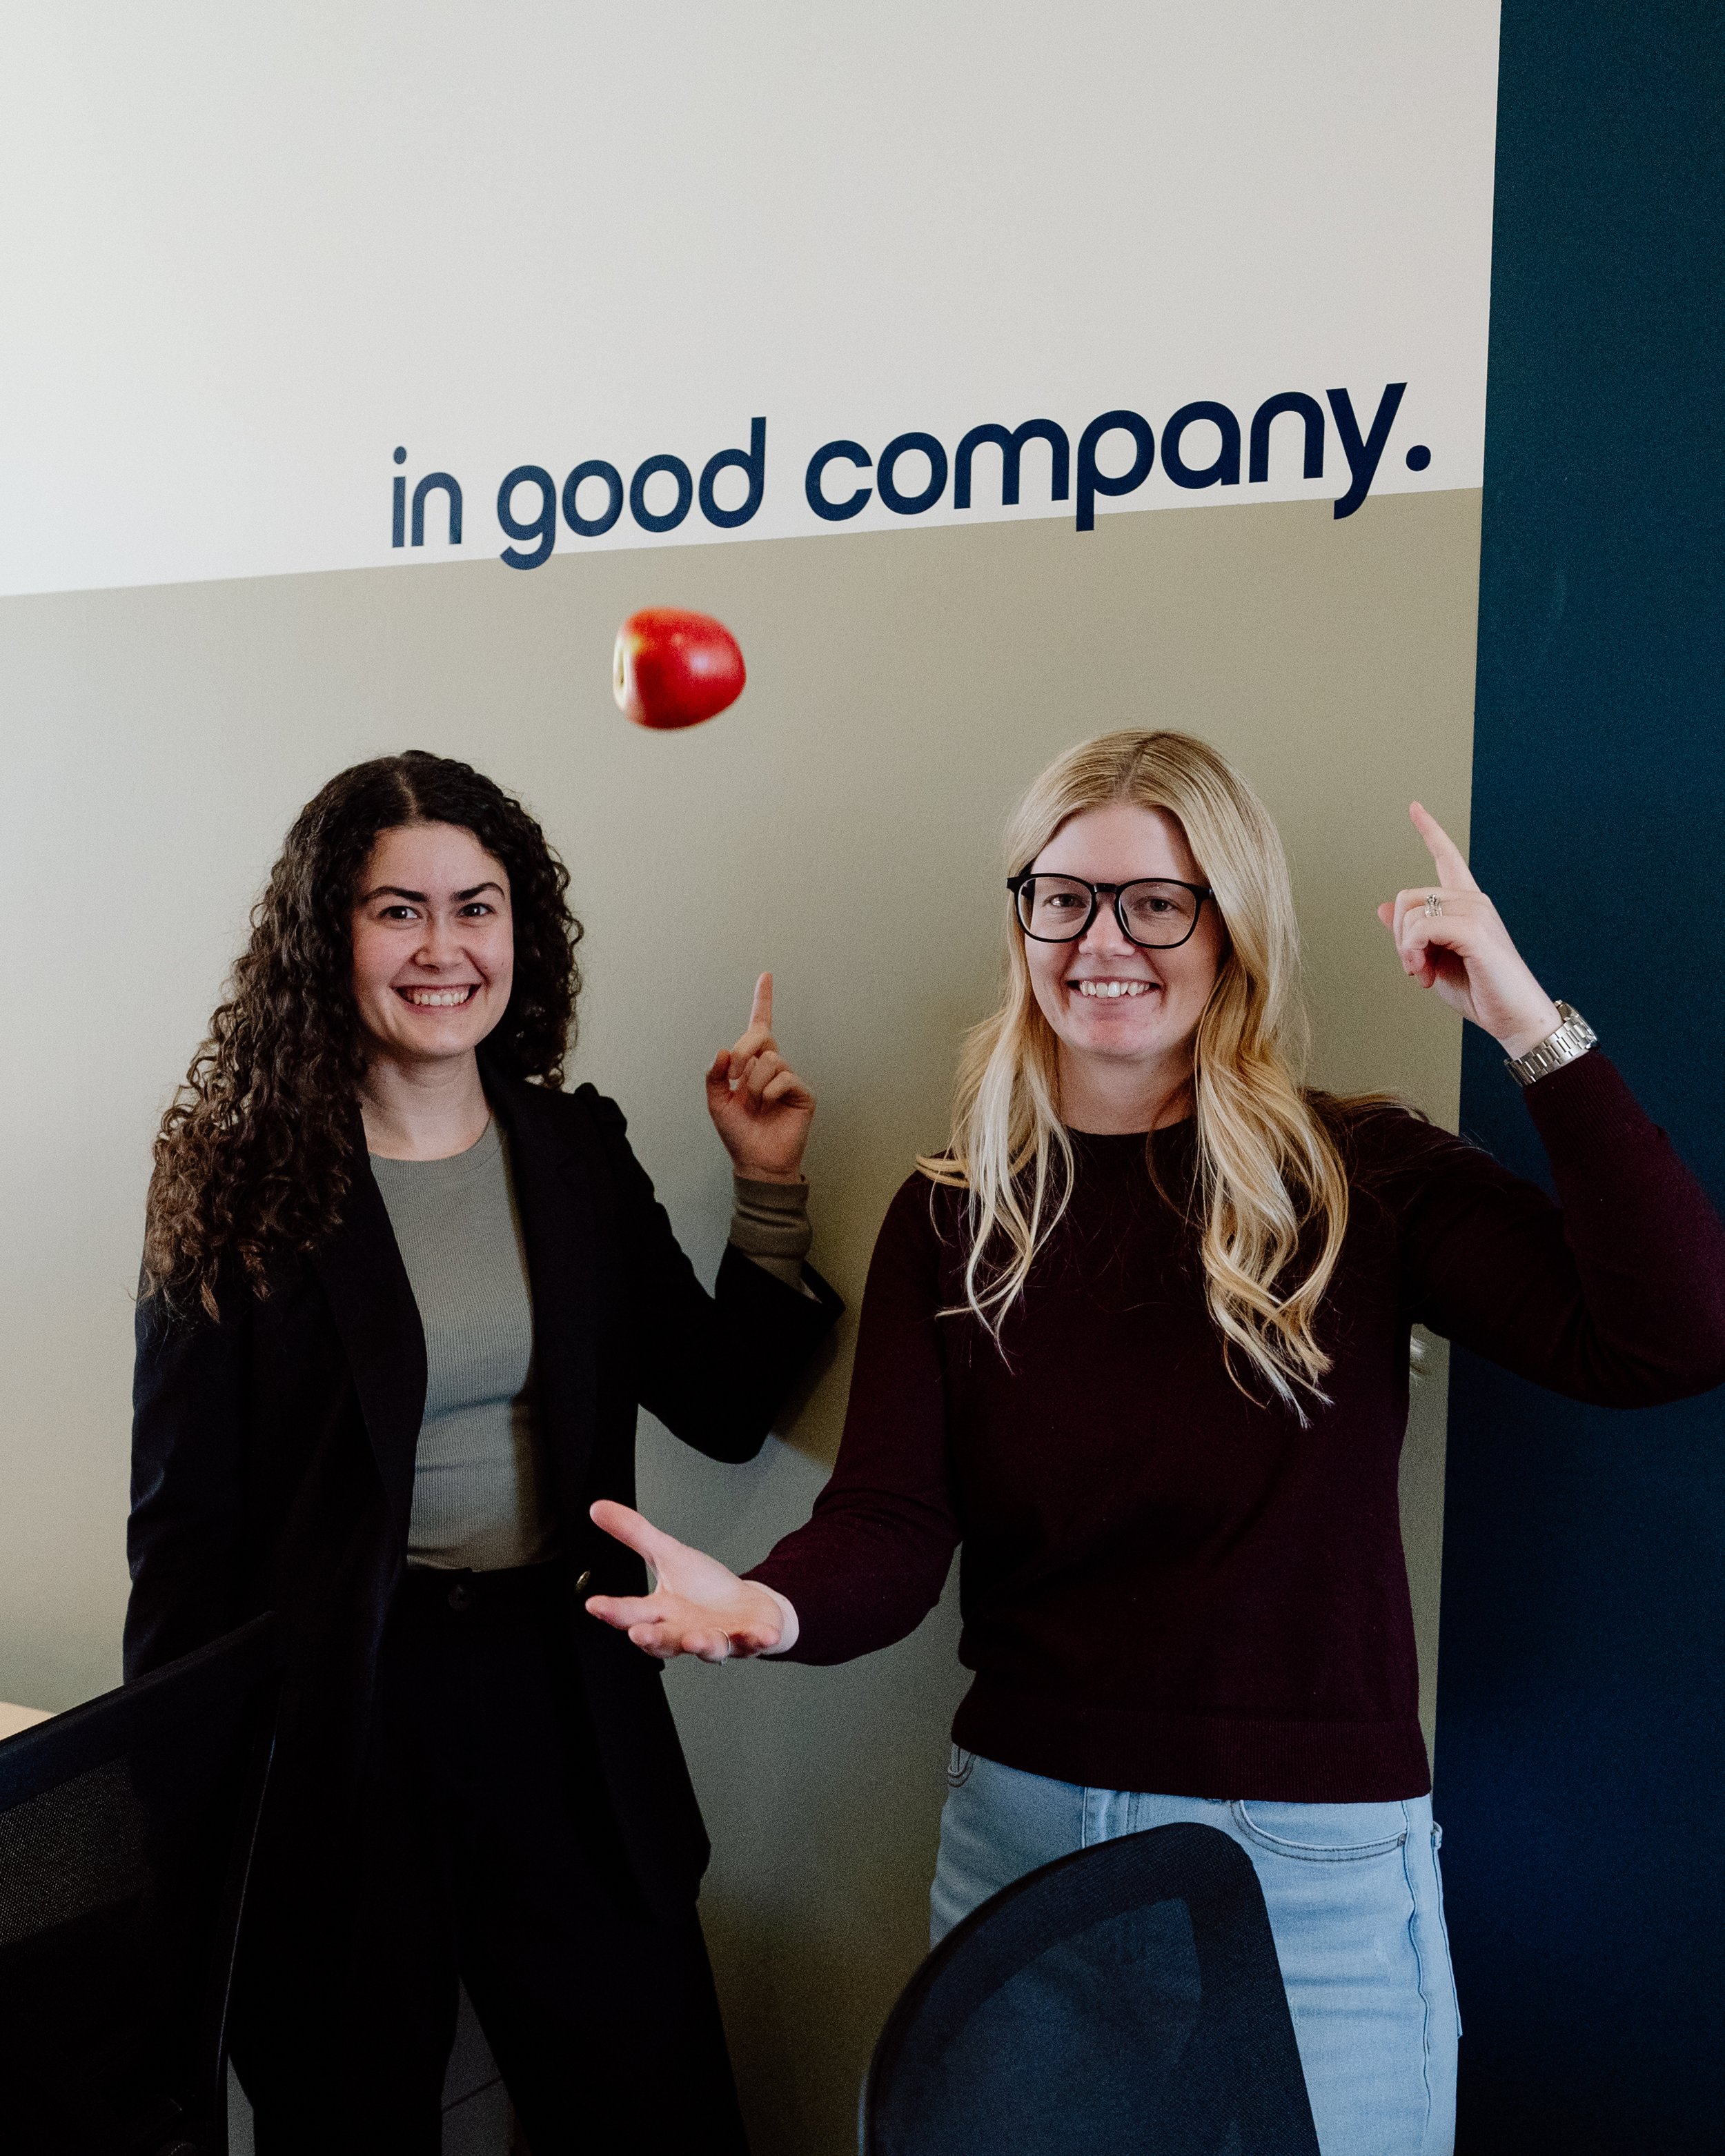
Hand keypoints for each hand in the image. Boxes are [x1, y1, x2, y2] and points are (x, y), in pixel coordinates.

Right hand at [584, 1501, 797, 1659]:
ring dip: (702, 1644)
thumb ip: (634, 1534)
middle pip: (664, 1639)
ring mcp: (718, 1638)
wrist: (748, 1607)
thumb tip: (598, 1507)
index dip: (612, 1611)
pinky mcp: (749, 1639)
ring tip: (696, 1639)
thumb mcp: (668, 1554)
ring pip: (707, 1646)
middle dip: (651, 1638)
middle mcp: (685, 1631)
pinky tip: (764, 1636)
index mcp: (663, 1612)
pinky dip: (759, 1640)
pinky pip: (755, 1642)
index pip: (632, 1612)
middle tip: (639, 1634)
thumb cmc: (704, 1587)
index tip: (595, 1605)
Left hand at [704, 972, 814, 1182]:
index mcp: (751, 1065)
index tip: (766, 976)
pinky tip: (767, 1107)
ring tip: (753, 1106)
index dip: (763, 1000)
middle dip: (743, 1051)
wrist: (757, 1162)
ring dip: (753, 1084)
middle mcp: (771, 1066)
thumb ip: (715, 1075)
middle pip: (760, 1035)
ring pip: (770, 1059)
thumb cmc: (739, 1134)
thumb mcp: (716, 1103)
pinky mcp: (802, 1092)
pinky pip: (784, 1077)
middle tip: (735, 1078)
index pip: (759, 1027)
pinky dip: (769, 1093)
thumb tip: (723, 1051)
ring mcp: (788, 1078)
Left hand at [1377, 803, 1561, 1057]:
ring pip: (1411, 915)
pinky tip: (1424, 973)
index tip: (1415, 807)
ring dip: (1406, 951)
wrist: (1513, 1017)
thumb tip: (1383, 908)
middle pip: (1407, 898)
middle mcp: (1474, 901)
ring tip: (1423, 974)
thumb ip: (1411, 933)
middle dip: (1400, 938)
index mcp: (1466, 905)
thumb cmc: (1479, 991)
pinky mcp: (1476, 930)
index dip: (1430, 831)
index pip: (1448, 857)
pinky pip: (1422, 929)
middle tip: (1415, 968)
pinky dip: (1412, 953)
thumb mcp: (1434, 960)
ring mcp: (1477, 912)